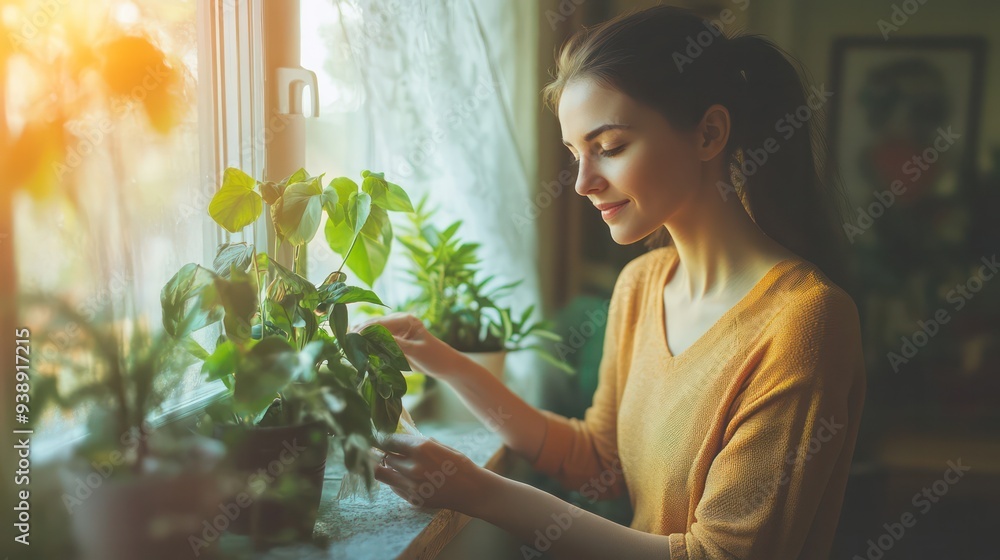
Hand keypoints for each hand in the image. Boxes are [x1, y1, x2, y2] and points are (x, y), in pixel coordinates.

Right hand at [352, 312, 463, 378]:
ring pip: (372, 333)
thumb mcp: (417, 352)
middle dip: (359, 333)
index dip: (365, 330)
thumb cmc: (435, 357)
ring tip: (345, 346)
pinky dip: (367, 346)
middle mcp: (399, 322)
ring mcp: (395, 331)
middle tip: (343, 342)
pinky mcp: (393, 341)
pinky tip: (356, 351)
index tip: (351, 338)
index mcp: (406, 320)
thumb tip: (377, 339)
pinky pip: (376, 341)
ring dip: (360, 339)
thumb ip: (398, 345)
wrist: (445, 365)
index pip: (380, 323)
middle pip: (373, 325)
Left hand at [373, 433, 494, 514]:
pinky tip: (405, 477)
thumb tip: (402, 438)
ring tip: (389, 464)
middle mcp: (413, 466)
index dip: (382, 438)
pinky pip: (394, 487)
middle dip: (384, 452)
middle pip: (384, 456)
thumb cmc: (459, 465)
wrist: (471, 490)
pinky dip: (395, 481)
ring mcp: (411, 484)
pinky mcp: (412, 498)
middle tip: (385, 451)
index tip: (379, 437)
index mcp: (421, 448)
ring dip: (384, 467)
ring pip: (381, 473)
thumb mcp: (440, 446)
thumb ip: (419, 442)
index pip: (388, 440)